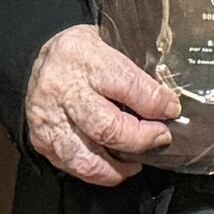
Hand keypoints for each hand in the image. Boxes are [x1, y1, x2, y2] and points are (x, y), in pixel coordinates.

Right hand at [25, 23, 179, 188]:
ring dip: (119, 166)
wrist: (41, 60)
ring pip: (87, 158)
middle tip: (160, 137)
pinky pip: (73, 167)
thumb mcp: (109, 41)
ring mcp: (49, 118)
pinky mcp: (41, 139)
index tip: (172, 110)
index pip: (127, 86)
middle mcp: (62, 89)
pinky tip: (113, 164)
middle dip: (141, 139)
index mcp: (83, 56)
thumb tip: (168, 99)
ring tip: (136, 161)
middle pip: (108, 128)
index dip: (156, 103)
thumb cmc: (82, 53)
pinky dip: (99, 172)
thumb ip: (136, 67)